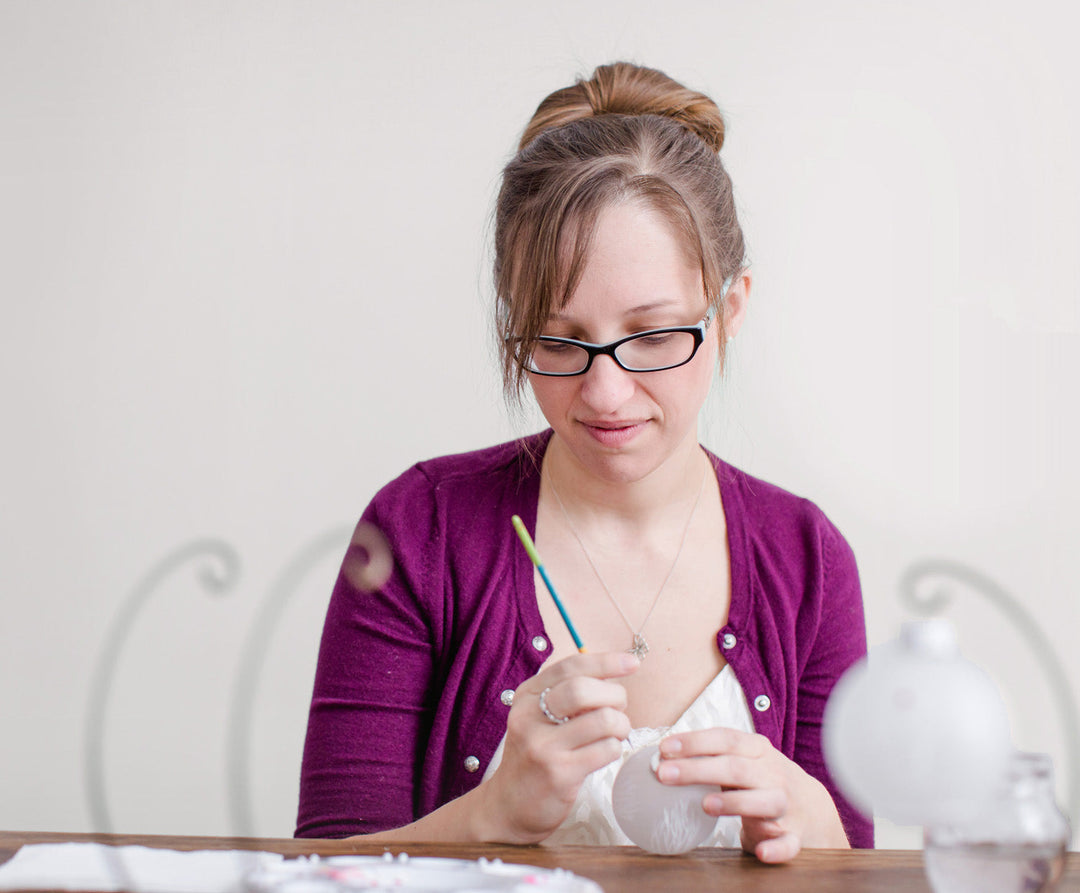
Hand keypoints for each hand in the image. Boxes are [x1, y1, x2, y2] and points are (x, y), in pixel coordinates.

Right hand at [478, 651, 638, 843]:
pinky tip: (605, 753)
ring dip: (621, 725)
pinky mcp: (560, 773)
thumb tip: (612, 676)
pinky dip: (615, 748)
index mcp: (527, 696)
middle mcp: (530, 717)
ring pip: (602, 720)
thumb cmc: (534, 756)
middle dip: (615, 695)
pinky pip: (606, 749)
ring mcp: (543, 746)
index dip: (606, 661)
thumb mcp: (538, 718)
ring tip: (615, 733)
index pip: (570, 667)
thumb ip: (566, 695)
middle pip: (584, 689)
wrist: (507, 806)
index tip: (633, 663)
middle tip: (620, 708)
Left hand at [657, 728, 848, 862]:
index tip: (664, 748)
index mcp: (757, 750)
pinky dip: (777, 849)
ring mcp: (785, 805)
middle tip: (664, 774)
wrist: (812, 809)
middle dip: (698, 770)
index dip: (695, 741)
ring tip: (705, 805)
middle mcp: (772, 774)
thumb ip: (709, 758)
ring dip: (735, 802)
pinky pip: (788, 844)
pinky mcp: (794, 836)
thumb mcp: (742, 760)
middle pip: (736, 768)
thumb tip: (662, 758)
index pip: (726, 739)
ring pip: (765, 801)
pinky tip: (761, 852)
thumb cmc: (762, 780)